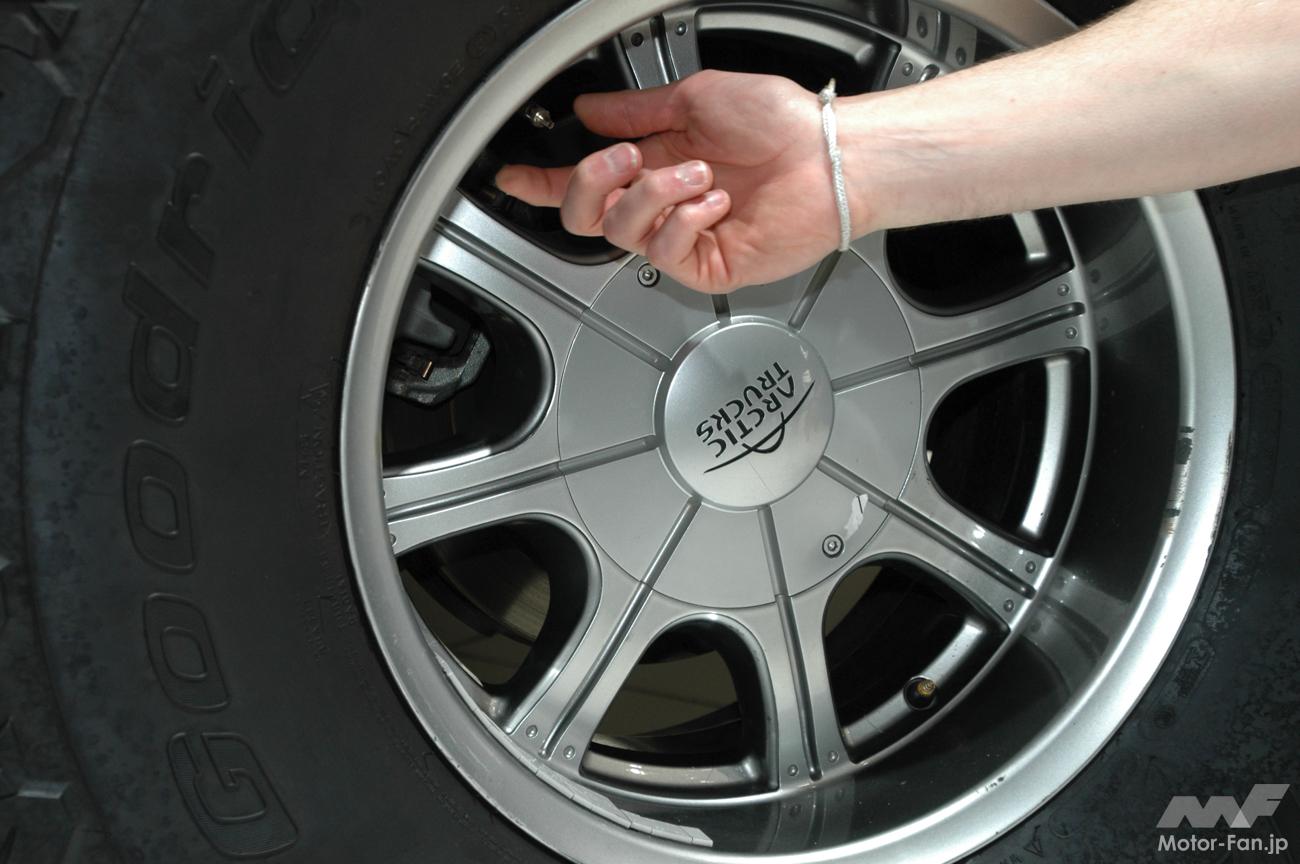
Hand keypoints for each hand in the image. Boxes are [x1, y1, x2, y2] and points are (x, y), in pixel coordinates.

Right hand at [495, 70, 845, 293]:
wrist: (828, 157)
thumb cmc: (781, 124)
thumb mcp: (695, 98)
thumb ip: (636, 109)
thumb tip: (591, 108)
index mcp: (654, 162)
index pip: (586, 181)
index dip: (542, 182)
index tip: (512, 176)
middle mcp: (663, 203)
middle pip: (584, 217)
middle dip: (590, 182)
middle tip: (624, 157)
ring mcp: (683, 236)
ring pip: (621, 232)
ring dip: (655, 194)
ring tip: (700, 174)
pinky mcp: (707, 264)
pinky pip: (664, 252)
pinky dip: (685, 219)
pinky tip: (716, 203)